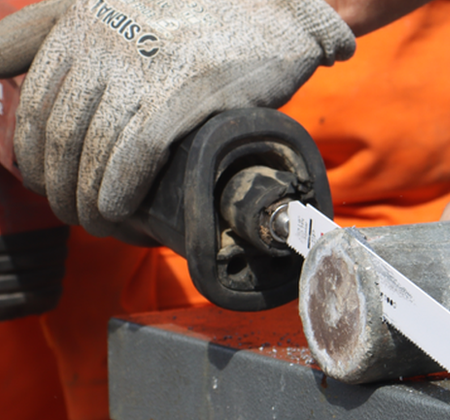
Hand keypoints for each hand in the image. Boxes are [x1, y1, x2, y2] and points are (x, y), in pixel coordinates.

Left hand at [0, 0, 354, 235]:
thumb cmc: (199, 12)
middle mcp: (104, 39)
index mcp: (80, 19)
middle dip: (59, 188)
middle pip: (59, 134)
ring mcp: (145, 65)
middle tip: (74, 213)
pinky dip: (121, 188)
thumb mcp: (113, 4)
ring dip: (88, 199)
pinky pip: (136, 152)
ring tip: (98, 222)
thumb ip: (54, 29)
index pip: (32, 103)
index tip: (45, 182)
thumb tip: (7, 74)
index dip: (31, 155)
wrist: (276, 6)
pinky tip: (120, 208)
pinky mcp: (187, 91)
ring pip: (93, 149)